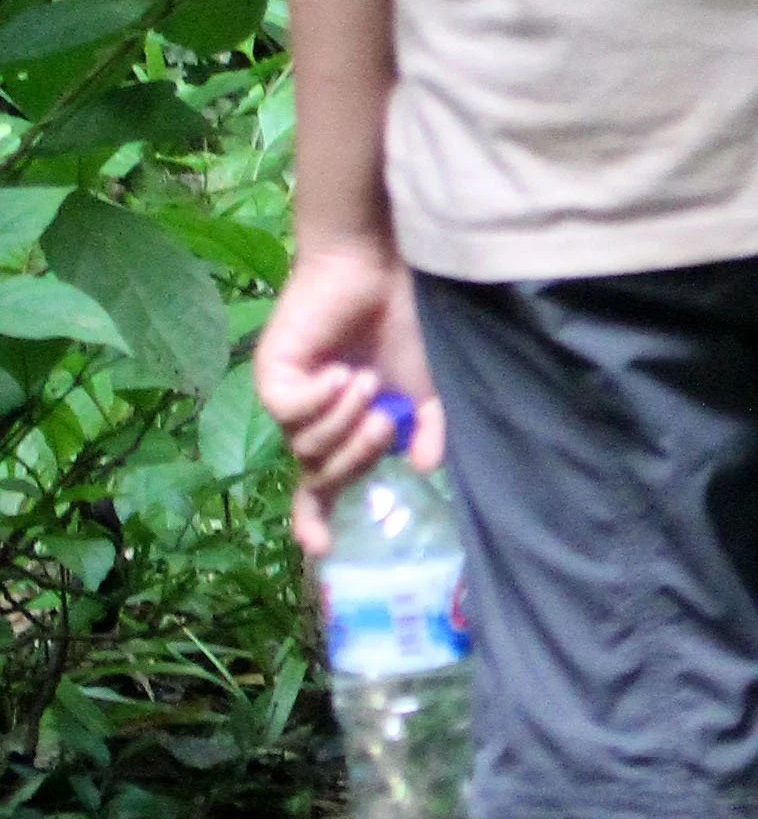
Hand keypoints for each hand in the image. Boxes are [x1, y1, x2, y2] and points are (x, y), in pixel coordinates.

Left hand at [254, 237, 444, 554]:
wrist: (377, 268)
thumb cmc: (403, 324)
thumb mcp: (425, 388)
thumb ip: (424, 429)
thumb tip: (422, 467)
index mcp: (344, 431)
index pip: (321, 489)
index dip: (317, 520)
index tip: (324, 550)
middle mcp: (311, 421)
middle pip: (320, 475)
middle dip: (355, 457)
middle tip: (386, 424)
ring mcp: (290, 398)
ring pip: (305, 445)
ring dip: (343, 420)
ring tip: (366, 381)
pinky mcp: (272, 373)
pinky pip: (289, 409)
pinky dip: (320, 399)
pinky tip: (340, 374)